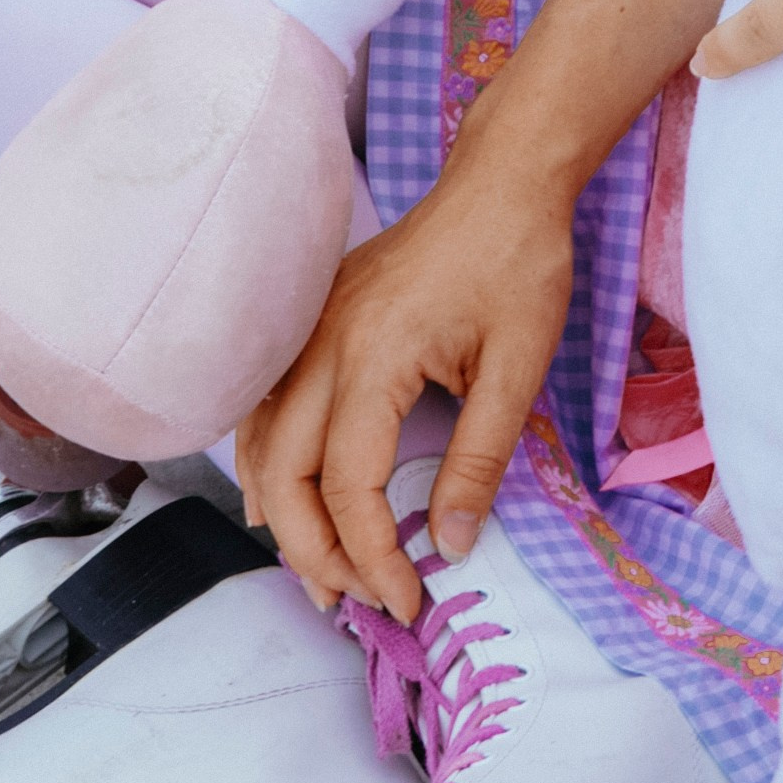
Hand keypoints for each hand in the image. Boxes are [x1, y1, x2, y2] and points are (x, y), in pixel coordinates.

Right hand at [237, 128, 573, 625]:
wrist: (503, 180)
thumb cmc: (519, 261)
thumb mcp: (520, 364)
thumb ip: (479, 459)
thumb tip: (449, 544)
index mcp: (374, 355)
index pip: (347, 485)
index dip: (372, 553)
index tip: (409, 596)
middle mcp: (324, 344)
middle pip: (285, 477)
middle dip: (314, 553)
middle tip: (356, 602)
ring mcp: (312, 329)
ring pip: (263, 444)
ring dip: (283, 515)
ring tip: (322, 571)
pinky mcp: (316, 320)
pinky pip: (268, 407)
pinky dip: (269, 463)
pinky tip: (284, 496)